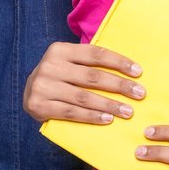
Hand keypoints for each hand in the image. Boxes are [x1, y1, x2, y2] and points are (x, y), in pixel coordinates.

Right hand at [22, 42, 143, 123]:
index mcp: (60, 50)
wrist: (29, 94)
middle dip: (119, 85)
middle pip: (92, 76)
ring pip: (84, 97)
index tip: (138, 72)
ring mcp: (42, 86)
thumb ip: (90, 63)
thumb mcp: (70, 63)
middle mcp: (50, 66)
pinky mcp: (39, 106)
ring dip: (109, 105)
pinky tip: (107, 119)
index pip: (95, 54)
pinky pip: (71, 113)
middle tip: (139, 94)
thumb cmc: (60, 77)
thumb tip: (130, 70)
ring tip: (128, 111)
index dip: (119, 62)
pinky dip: (92, 116)